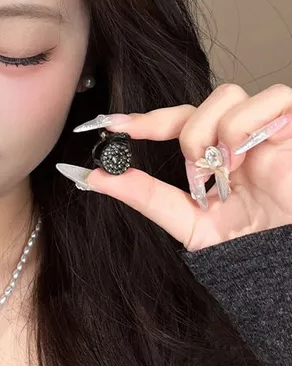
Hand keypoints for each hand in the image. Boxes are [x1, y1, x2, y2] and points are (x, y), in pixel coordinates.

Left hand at [57, 83, 291, 250]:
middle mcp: (240, 137)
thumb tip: (94, 177)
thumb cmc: (246, 247)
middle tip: (195, 170)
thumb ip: (143, 195)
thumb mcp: (186, 220)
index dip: (147, 118)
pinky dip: (252, 121)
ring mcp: (268, 131)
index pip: (178, 119)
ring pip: (230, 94)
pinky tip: (248, 155)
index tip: (113, 125)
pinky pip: (278, 99)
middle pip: (202, 99)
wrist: (284, 271)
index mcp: (216, 153)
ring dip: (216, 129)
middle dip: (188, 131)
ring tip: (225, 167)